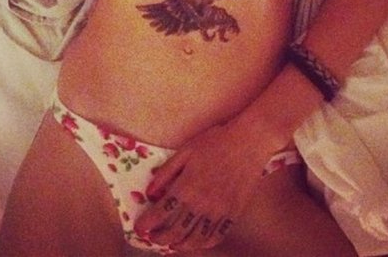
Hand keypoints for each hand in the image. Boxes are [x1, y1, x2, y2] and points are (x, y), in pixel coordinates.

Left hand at [133, 121, 264, 252]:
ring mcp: (218, 212)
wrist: (248, 142)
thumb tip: (150, 192)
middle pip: (175, 230)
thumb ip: (166, 173)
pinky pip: (216, 236)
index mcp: (186, 187)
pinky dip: (203, 243)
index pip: (161, 213)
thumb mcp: (185, 151)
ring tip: (172, 245)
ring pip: (195, 238)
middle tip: (152, 239)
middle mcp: (201, 204)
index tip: (139, 228)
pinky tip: (197, 242)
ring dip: (180, 245)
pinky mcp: (233, 214)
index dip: (147, 223)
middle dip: (160, 238)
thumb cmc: (215, 142)